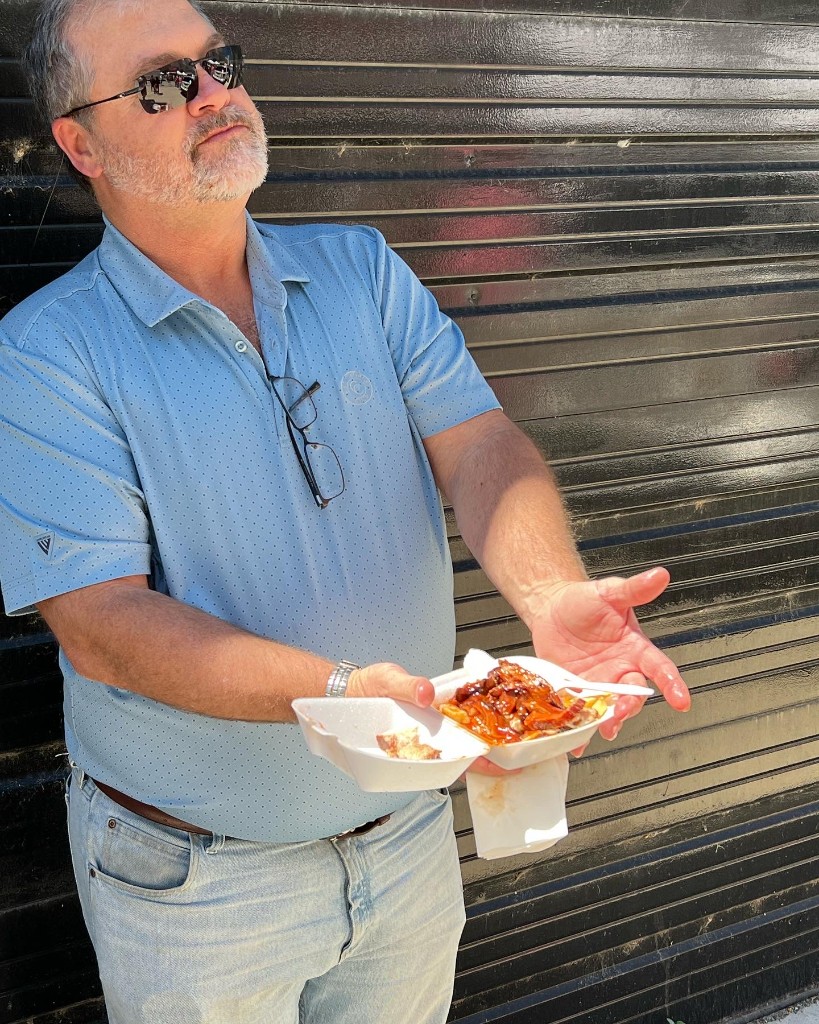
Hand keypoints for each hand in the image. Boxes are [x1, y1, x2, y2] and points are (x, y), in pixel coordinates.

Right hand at [348, 663, 517, 777]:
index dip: (484, 764)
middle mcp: (429, 741)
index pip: (457, 760)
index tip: (510, 765)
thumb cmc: (366, 690)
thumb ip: (406, 687)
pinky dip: (476, 722)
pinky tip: (494, 715)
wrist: (352, 688)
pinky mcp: (433, 717)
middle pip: (468, 756)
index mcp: (420, 742)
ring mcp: (433, 731)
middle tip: (527, 752)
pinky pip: (457, 725)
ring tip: (519, 735)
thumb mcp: (385, 682)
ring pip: (465, 743)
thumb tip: (426, 692)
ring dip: (489, 740)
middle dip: (496, 756)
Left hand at [529, 566, 690, 745]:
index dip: (672, 684)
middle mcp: (621, 671)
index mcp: (636, 650)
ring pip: (609, 709)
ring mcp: (598, 684)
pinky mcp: (576, 691)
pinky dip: (580, 730)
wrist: (552, 608)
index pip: (660, 669)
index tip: (682, 700)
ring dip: (608, 721)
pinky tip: (577, 744)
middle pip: (634, 695)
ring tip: (604, 728)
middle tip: (623, 711)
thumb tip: (659, 575)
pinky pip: (582, 712)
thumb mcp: (609, 592)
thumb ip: (634, 589)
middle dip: (630, 706)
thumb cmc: (585, 601)